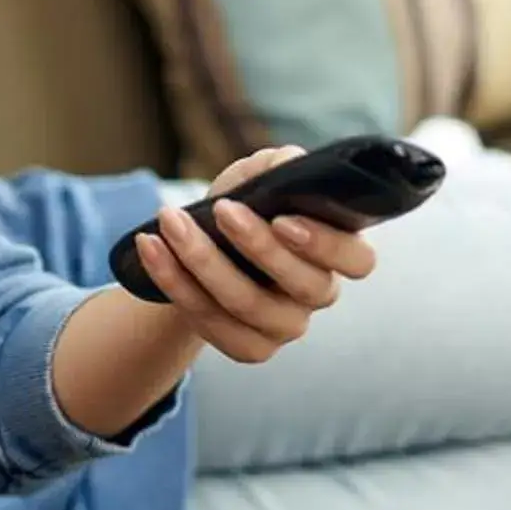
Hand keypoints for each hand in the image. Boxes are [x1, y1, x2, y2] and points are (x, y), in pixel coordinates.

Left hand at [132, 145, 380, 364]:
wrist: (200, 248)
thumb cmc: (244, 206)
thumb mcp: (257, 177)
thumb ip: (277, 165)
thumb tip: (288, 162)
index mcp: (337, 252)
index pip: (358, 260)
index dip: (325, 244)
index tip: (282, 218)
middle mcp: (318, 293)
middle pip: (302, 284)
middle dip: (257, 245)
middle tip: (221, 209)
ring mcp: (286, 326)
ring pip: (248, 303)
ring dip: (203, 259)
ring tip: (169, 221)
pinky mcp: (250, 347)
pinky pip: (212, 322)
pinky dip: (175, 283)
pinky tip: (152, 249)